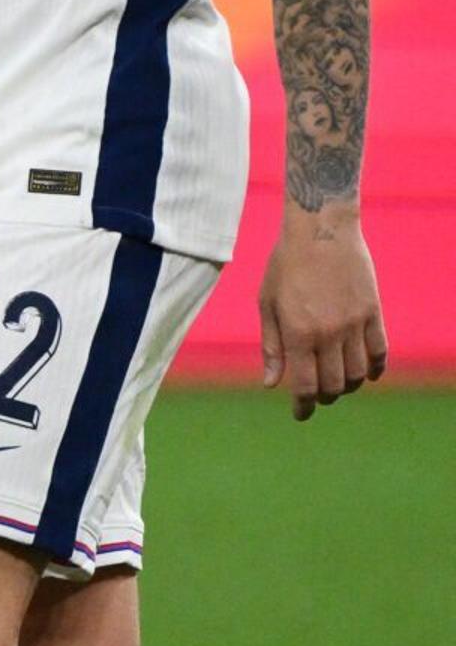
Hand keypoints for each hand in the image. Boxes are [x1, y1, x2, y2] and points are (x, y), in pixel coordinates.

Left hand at [260, 205, 387, 420]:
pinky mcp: (373, 312)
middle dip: (324, 397)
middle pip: (334, 384)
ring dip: (349, 386)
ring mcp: (354, 323)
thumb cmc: (285, 265)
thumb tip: (271, 383)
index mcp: (297, 333)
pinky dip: (374, 368)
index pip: (305, 385)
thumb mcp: (267, 303)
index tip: (300, 414)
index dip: (303, 406)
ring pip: (358, 373)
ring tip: (338, 385)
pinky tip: (367, 374)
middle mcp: (328, 333)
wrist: (321, 231)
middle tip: (317, 397)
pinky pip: (379, 351)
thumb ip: (271, 346)